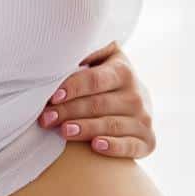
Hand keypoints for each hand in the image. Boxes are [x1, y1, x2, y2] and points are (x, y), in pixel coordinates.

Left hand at [38, 41, 155, 158]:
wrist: (136, 104)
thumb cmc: (107, 81)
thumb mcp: (103, 59)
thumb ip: (88, 52)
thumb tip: (63, 49)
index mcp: (123, 72)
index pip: (95, 80)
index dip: (73, 88)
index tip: (53, 96)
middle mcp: (137, 95)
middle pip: (98, 104)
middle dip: (69, 112)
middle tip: (46, 119)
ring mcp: (144, 119)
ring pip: (111, 125)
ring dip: (85, 129)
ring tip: (63, 131)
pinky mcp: (148, 141)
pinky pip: (130, 146)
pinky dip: (113, 146)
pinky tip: (96, 146)